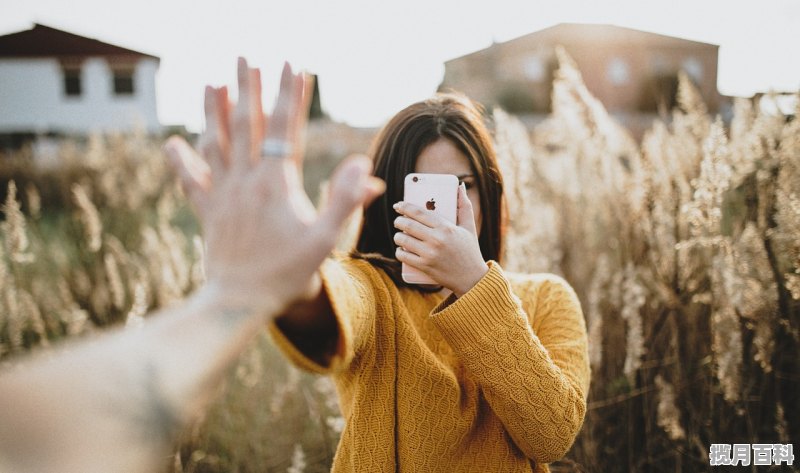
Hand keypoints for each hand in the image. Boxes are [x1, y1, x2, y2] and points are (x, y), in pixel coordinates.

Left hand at [165, 58, 383, 314]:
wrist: (241, 302)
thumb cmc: (288, 273)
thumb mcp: (326, 239)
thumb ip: (346, 200)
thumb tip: (364, 166)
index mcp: (276, 183)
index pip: (286, 128)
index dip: (291, 95)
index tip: (294, 65)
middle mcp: (246, 181)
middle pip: (246, 124)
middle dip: (249, 88)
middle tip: (247, 58)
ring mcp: (223, 194)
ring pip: (216, 143)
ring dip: (214, 110)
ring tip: (213, 83)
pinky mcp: (208, 212)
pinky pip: (191, 180)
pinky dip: (181, 160)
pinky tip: (172, 142)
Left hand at [393, 183, 487, 295]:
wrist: (472, 278)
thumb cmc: (470, 250)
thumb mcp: (469, 227)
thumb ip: (464, 205)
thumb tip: (460, 186)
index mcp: (446, 227)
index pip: (419, 212)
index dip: (405, 207)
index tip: (398, 205)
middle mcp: (436, 240)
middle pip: (407, 225)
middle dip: (399, 221)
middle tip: (398, 221)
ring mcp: (429, 254)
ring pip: (402, 239)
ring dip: (397, 236)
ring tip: (400, 235)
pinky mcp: (424, 266)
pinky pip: (403, 255)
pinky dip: (399, 251)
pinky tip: (401, 249)